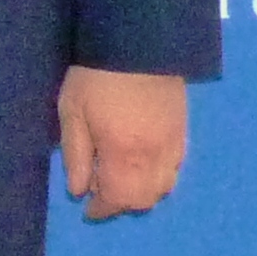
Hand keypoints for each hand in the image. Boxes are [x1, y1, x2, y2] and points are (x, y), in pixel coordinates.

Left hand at [59, 65, 187, 220]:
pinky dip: (158, 177)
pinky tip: (141, 164)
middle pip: (145, 199)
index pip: (119, 199)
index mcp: (126, 155)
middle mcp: (156, 158)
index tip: (88, 210)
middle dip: (122, 203)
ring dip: (142, 192)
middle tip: (100, 192)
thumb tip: (78, 190)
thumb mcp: (72, 113)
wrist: (139, 45)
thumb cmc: (95, 78)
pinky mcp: (184, 132)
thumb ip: (76, 155)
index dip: (103, 210)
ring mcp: (174, 145)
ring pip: (164, 187)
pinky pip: (175, 169)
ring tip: (119, 178)